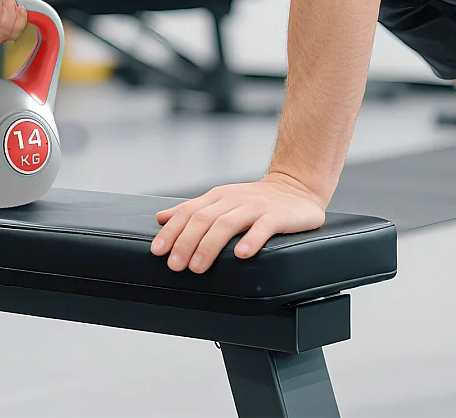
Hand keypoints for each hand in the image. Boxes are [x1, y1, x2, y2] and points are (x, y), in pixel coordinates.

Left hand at [151, 173, 326, 273]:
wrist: (296, 187)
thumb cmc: (255, 200)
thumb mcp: (221, 201)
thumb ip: (193, 210)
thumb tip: (161, 219)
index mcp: (218, 197)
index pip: (189, 212)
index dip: (172, 232)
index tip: (158, 251)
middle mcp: (233, 199)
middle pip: (204, 219)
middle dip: (186, 243)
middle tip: (175, 266)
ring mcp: (256, 206)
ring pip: (227, 223)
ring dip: (210, 246)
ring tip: (198, 267)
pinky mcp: (277, 216)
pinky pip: (263, 227)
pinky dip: (251, 240)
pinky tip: (241, 255)